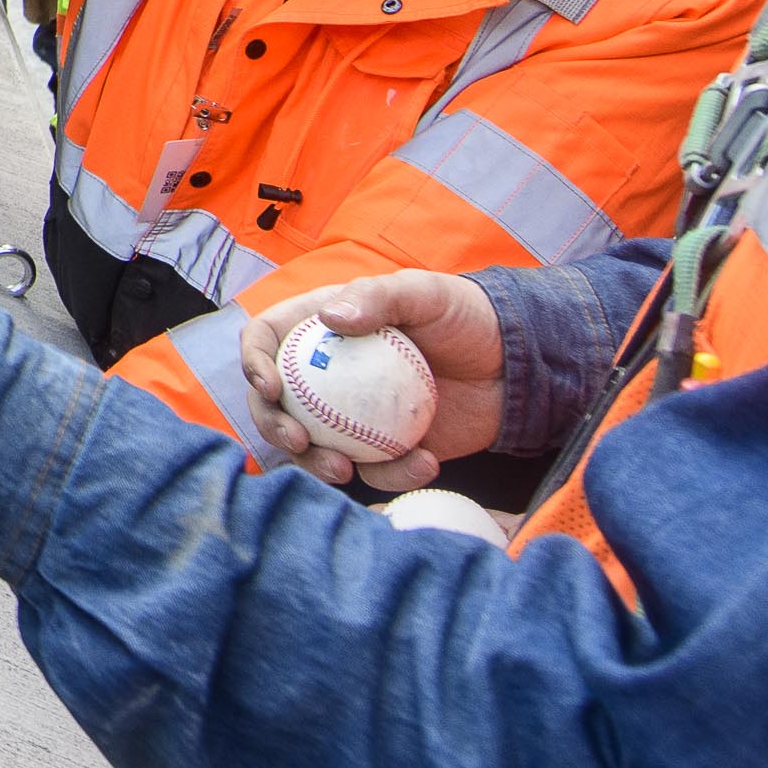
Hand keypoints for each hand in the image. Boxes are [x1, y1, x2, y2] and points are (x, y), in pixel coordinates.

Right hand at [225, 268, 509, 487]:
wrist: (514, 365)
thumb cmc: (465, 316)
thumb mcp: (425, 293)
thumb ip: (379, 297)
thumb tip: (330, 317)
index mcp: (320, 329)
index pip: (267, 339)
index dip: (254, 362)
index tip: (271, 388)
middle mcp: (326, 374)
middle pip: (276, 403)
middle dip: (273, 427)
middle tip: (299, 443)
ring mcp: (350, 415)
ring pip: (312, 446)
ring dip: (316, 465)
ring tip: (345, 470)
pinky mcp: (383, 449)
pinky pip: (372, 469)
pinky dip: (391, 475)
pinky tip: (425, 463)